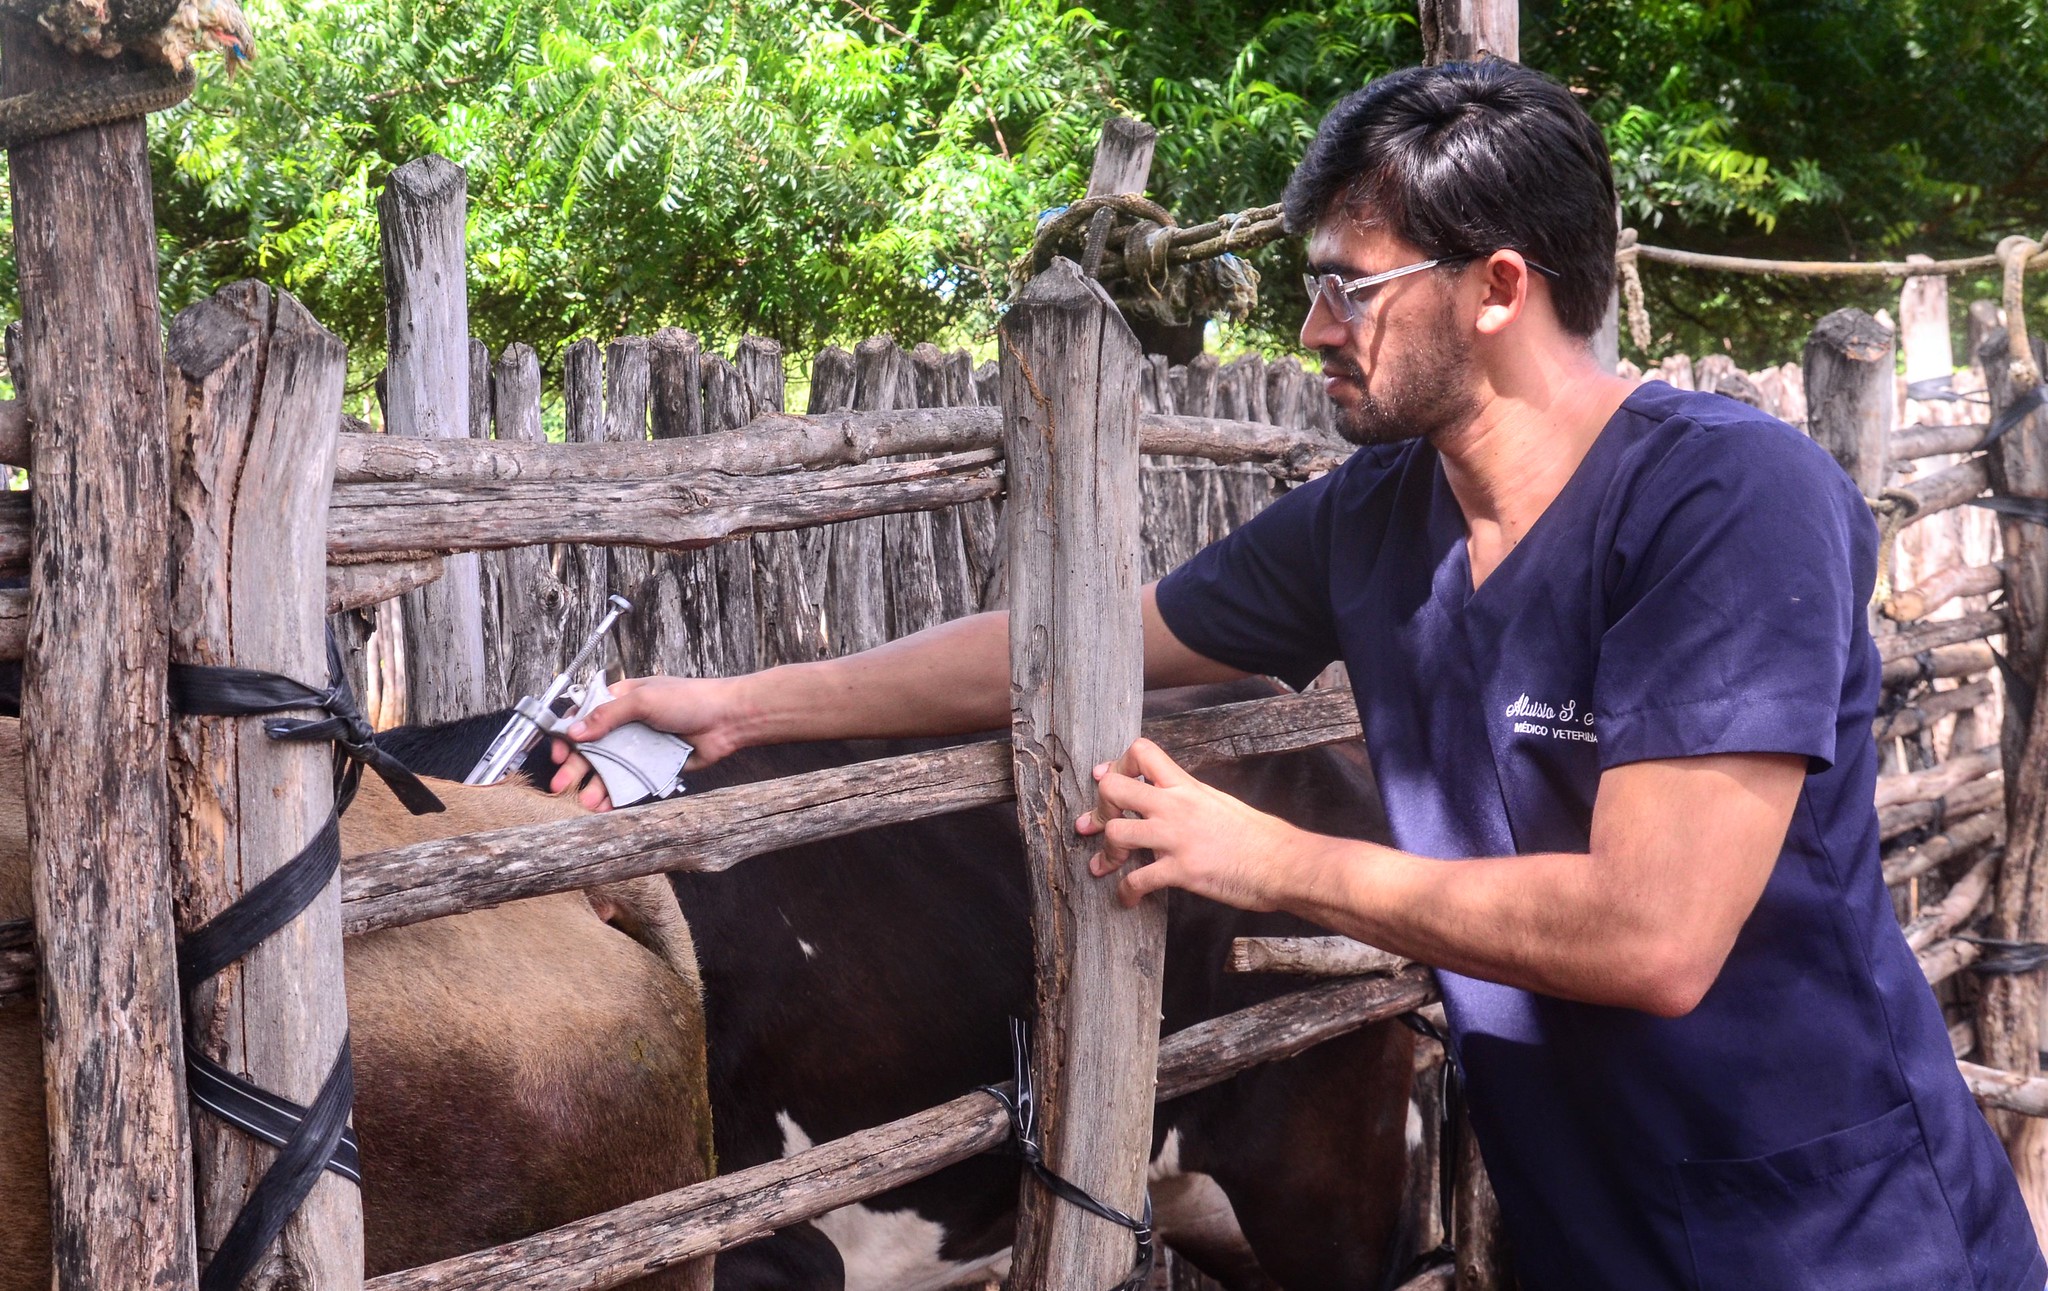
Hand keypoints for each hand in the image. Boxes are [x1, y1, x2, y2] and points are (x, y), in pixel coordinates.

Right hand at [548, 674, 751, 809]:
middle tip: (561, 785)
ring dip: (594, 784)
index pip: (583, 717)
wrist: (728, 720)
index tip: (558, 752)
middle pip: (592, 748)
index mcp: (621, 700)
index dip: (567, 735)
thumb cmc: (690, 700)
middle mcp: (626, 724)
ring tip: (585, 801)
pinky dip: (615, 794)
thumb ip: (607, 715)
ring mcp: (639, 747)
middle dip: (575, 766)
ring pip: (609, 768)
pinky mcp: (653, 766)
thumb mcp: (644, 700)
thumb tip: (574, 730)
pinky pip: (629, 781)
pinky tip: (604, 806)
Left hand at [1075, 737, 1321, 910]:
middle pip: (1113, 788)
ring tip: (1109, 866)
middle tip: (1099, 826)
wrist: (1284, 863)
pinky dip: (1125, 893)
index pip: (1141, 751)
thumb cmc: (1259, 836)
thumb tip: (1169, 799)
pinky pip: (1136, 881)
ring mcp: (1177, 838)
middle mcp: (1176, 806)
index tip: (1107, 780)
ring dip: (1107, 854)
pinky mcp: (1181, 871)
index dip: (1116, 764)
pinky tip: (1128, 899)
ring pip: (1116, 833)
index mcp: (1187, 786)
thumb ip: (1189, 798)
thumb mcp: (1220, 802)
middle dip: (1099, 808)